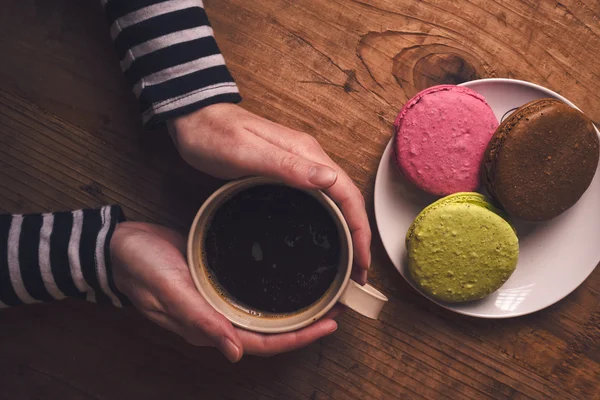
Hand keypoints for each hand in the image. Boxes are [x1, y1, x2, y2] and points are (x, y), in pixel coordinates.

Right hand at [110, 221, 340, 361]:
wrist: (121, 246)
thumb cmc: (140, 267)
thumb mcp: (169, 289)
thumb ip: (199, 319)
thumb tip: (235, 352)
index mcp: (209, 327)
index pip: (262, 343)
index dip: (297, 338)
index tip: (328, 325)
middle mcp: (218, 318)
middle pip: (270, 331)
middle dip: (305, 324)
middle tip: (337, 306)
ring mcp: (217, 301)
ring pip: (263, 313)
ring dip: (294, 307)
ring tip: (323, 293)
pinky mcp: (216, 281)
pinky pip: (251, 293)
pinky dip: (275, 290)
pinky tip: (290, 277)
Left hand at [168, 103, 370, 282]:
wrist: (194, 118)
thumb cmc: (214, 134)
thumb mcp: (247, 152)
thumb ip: (287, 165)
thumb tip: (330, 178)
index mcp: (306, 153)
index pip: (347, 192)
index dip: (359, 228)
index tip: (362, 260)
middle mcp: (309, 158)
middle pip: (347, 199)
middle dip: (358, 236)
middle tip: (358, 273)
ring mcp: (299, 164)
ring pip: (335, 200)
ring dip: (347, 230)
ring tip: (348, 262)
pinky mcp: (286, 171)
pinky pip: (318, 199)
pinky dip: (329, 221)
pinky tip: (325, 236)